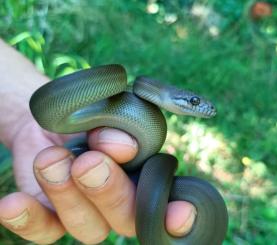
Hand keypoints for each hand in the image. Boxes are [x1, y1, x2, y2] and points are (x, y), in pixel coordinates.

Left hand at [0, 114, 195, 243]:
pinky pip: (43, 232)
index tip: (181, 213)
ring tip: (51, 158)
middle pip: (127, 220)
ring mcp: (88, 215)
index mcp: (145, 179)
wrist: (57, 119)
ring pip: (86, 228)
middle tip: (90, 161)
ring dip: (66, 193)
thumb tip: (124, 147)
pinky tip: (13, 201)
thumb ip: (121, 126)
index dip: (176, 215)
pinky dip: (28, 218)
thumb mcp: (109, 110)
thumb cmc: (93, 114)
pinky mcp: (52, 219)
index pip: (166, 204)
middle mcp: (122, 203)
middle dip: (109, 191)